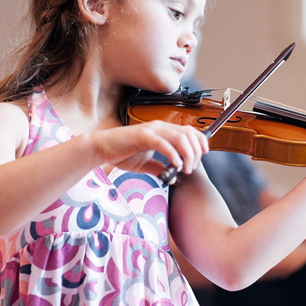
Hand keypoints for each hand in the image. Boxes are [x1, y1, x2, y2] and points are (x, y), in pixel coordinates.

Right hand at [94, 120, 208, 177]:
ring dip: (187, 154)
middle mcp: (160, 127)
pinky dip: (173, 154)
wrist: (102, 148)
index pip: (189, 131)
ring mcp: (152, 130)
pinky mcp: (143, 136)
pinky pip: (163, 144)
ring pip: (180, 138)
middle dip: (195, 152)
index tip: (204, 155)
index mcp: (163, 131)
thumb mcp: (145, 164)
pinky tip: (175, 165)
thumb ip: (159, 168)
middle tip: (191, 168)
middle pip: (188, 134)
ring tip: (185, 168)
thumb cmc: (121, 153)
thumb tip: (171, 178)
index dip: (200, 141)